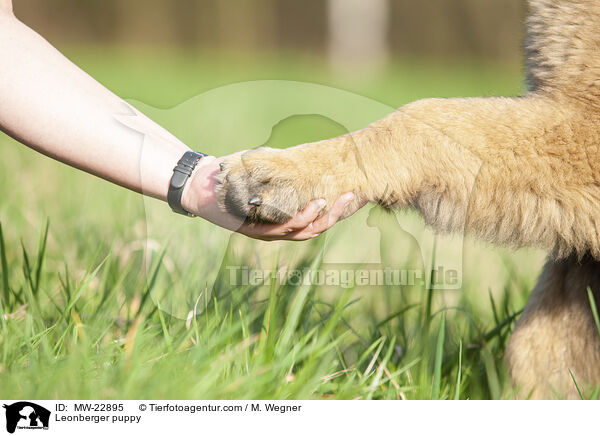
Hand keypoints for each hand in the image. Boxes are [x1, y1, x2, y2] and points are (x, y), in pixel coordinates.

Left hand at [181, 155, 365, 240]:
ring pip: (298, 231)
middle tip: (351, 197)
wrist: (201, 181)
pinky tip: (304, 208)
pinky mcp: (251, 230)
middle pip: (314, 228)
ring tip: (326, 202)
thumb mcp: (266, 167)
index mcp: (285, 217)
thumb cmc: (234, 174)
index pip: (318, 217)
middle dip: (334, 213)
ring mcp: (265, 232)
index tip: (355, 192)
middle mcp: (278, 229)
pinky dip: (293, 220)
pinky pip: (277, 229)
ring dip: (315, 217)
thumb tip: (312, 151)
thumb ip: (286, 167)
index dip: (338, 208)